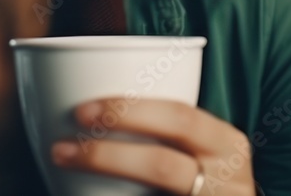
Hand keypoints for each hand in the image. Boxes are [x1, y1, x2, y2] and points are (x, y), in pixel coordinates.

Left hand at [49, 97, 256, 194]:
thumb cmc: (210, 173)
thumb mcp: (201, 147)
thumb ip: (164, 125)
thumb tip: (88, 103)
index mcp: (226, 143)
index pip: (180, 117)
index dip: (129, 111)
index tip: (81, 110)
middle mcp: (228, 181)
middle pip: (162, 166)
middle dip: (107, 156)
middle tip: (61, 147)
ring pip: (156, 189)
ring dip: (104, 177)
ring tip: (65, 168)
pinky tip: (83, 195)